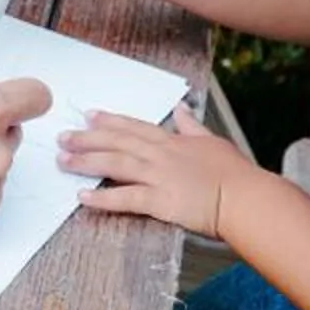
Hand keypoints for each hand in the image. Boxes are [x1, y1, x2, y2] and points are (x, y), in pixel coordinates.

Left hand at [60, 105, 259, 234]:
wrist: (245, 197)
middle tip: (63, 137)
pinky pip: (125, 198)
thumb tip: (182, 108)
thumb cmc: (235, 174)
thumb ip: (192, 125)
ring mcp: (159, 176)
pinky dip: (102, 198)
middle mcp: (161, 155)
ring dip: (86, 162)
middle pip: (117, 143)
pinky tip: (82, 198)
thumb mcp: (213, 141)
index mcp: (173, 141)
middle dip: (88, 139)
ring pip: (115, 165)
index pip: (135, 127)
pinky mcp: (160, 201)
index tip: (89, 115)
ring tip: (63, 162)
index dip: (110, 121)